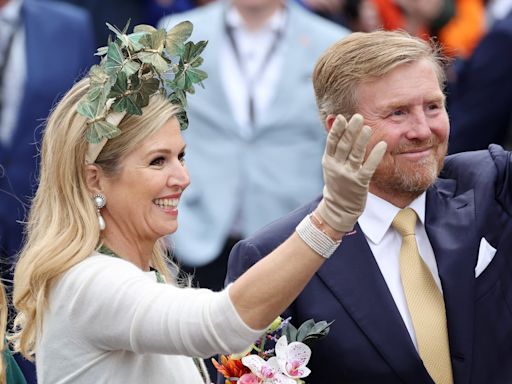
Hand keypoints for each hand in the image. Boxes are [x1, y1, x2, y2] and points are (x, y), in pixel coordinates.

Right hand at [316, 114, 386, 231]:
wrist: (339, 208)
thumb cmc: (337, 182)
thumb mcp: (331, 164)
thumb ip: (334, 145)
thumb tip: (333, 120)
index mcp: (329, 161)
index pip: (332, 142)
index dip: (337, 130)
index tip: (342, 117)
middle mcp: (336, 167)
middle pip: (343, 146)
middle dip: (350, 131)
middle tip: (358, 117)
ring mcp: (348, 176)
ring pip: (355, 155)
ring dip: (361, 141)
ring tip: (367, 128)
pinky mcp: (360, 183)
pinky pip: (368, 167)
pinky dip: (375, 155)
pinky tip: (382, 144)